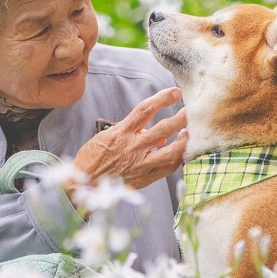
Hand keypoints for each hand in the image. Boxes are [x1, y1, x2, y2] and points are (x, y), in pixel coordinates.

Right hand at [70, 87, 186, 192]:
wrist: (83, 185)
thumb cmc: (92, 160)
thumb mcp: (106, 138)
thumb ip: (129, 132)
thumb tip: (150, 132)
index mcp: (121, 133)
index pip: (145, 109)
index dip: (162, 98)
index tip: (175, 92)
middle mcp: (133, 147)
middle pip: (164, 129)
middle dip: (181, 118)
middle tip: (192, 110)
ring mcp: (141, 163)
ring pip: (172, 151)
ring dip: (185, 140)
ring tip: (192, 132)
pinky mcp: (145, 178)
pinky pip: (168, 168)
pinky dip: (177, 159)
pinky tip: (183, 153)